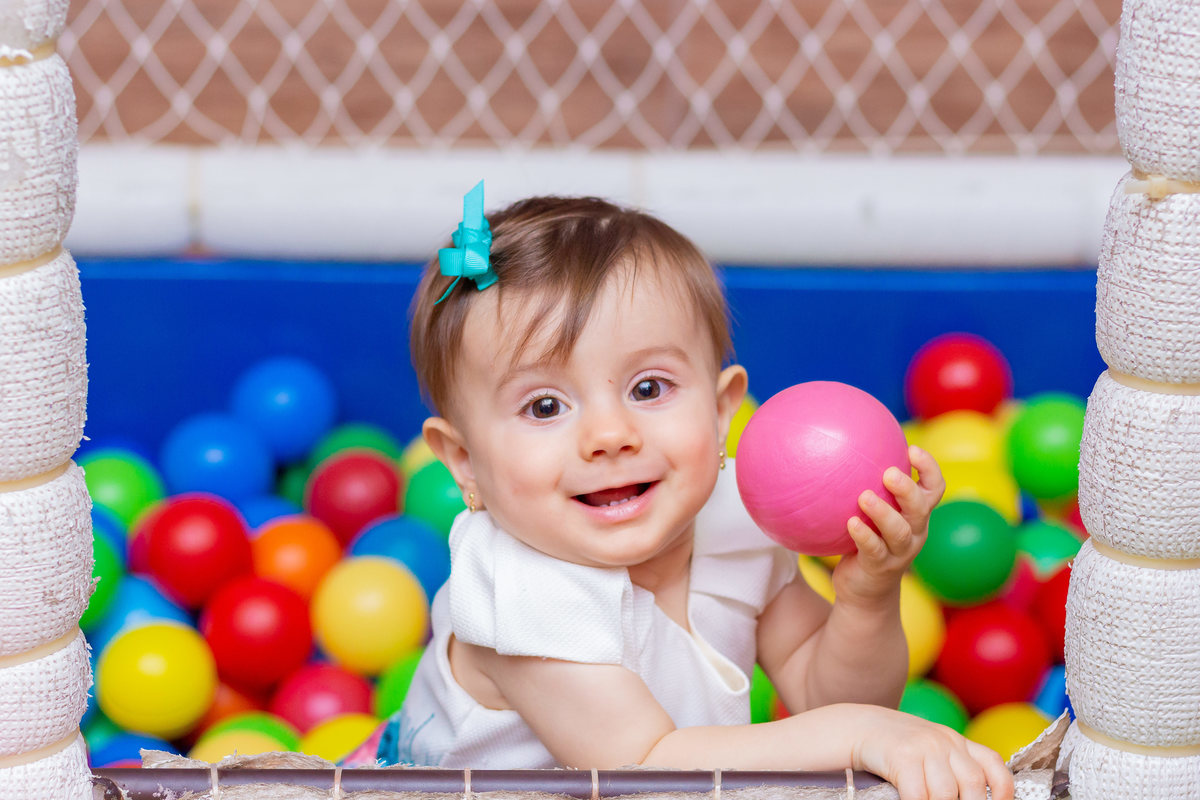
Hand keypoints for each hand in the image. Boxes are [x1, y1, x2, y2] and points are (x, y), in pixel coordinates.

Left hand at [835, 445, 944, 602]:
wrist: (865, 592)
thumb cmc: (867, 541)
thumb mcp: (872, 514)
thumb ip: (868, 487)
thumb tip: (841, 447)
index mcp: (917, 515)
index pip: (934, 488)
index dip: (929, 468)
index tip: (912, 449)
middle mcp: (915, 532)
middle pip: (921, 508)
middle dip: (908, 489)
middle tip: (889, 473)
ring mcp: (899, 552)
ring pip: (899, 531)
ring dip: (883, 512)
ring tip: (864, 496)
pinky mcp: (880, 568)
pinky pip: (874, 550)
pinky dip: (864, 536)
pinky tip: (850, 522)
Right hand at [852, 706, 1012, 799]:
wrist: (856, 727)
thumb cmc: (894, 749)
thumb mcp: (928, 752)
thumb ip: (950, 768)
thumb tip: (970, 796)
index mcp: (956, 741)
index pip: (993, 764)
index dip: (1003, 792)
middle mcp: (945, 740)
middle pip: (973, 785)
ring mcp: (924, 746)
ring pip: (946, 794)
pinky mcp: (902, 755)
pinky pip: (918, 794)